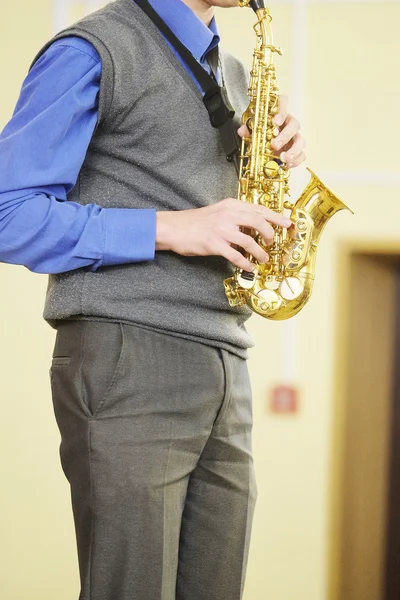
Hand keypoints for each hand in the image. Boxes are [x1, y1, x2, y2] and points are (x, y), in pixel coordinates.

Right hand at [156, 200, 291, 271]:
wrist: (173, 228)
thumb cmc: (195, 222)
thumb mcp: (217, 212)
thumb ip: (235, 216)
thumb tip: (254, 227)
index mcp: (230, 205)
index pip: (259, 209)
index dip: (276, 217)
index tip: (288, 224)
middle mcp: (228, 215)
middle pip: (259, 222)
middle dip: (271, 234)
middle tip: (273, 243)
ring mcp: (221, 229)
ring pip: (250, 241)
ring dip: (260, 252)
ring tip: (263, 259)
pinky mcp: (214, 244)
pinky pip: (236, 255)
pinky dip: (246, 263)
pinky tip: (250, 267)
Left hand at [237, 94, 305, 168]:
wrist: (265, 143)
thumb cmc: (261, 130)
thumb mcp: (252, 127)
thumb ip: (248, 128)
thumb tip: (242, 131)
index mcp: (279, 112)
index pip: (284, 103)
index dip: (282, 111)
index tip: (276, 121)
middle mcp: (289, 123)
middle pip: (294, 124)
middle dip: (285, 135)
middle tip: (274, 145)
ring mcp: (295, 136)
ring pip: (300, 140)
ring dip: (293, 150)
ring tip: (284, 158)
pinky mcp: (297, 149)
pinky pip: (302, 154)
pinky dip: (297, 160)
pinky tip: (289, 164)